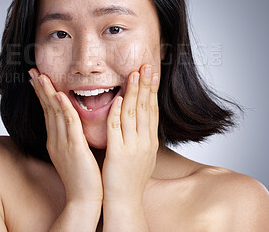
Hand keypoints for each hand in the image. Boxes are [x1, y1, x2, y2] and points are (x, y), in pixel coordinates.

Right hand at [28, 69, 102, 204]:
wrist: (85, 199)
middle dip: (40, 89)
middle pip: (47, 109)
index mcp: (56, 140)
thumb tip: (72, 123)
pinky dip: (63, 109)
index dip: (43, 94)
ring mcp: (63, 144)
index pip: (48, 112)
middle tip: (33, 72)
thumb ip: (71, 136)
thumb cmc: (82, 177)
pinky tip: (59, 95)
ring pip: (54, 113)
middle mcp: (56, 140)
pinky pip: (69, 124)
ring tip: (41, 76)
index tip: (38, 79)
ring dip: (48, 93)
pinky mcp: (75, 148)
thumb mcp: (73, 153)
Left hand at [101, 64, 159, 204]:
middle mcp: (144, 142)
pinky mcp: (118, 154)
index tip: (151, 73)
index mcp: (149, 141)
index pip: (151, 110)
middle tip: (146, 65)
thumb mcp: (142, 155)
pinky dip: (117, 113)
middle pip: (145, 108)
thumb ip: (141, 136)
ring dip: (133, 92)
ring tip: (134, 74)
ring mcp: (132, 147)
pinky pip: (117, 129)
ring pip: (133, 114)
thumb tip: (141, 120)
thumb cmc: (131, 179)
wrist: (125, 202)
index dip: (151, 90)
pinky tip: (117, 99)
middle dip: (146, 85)